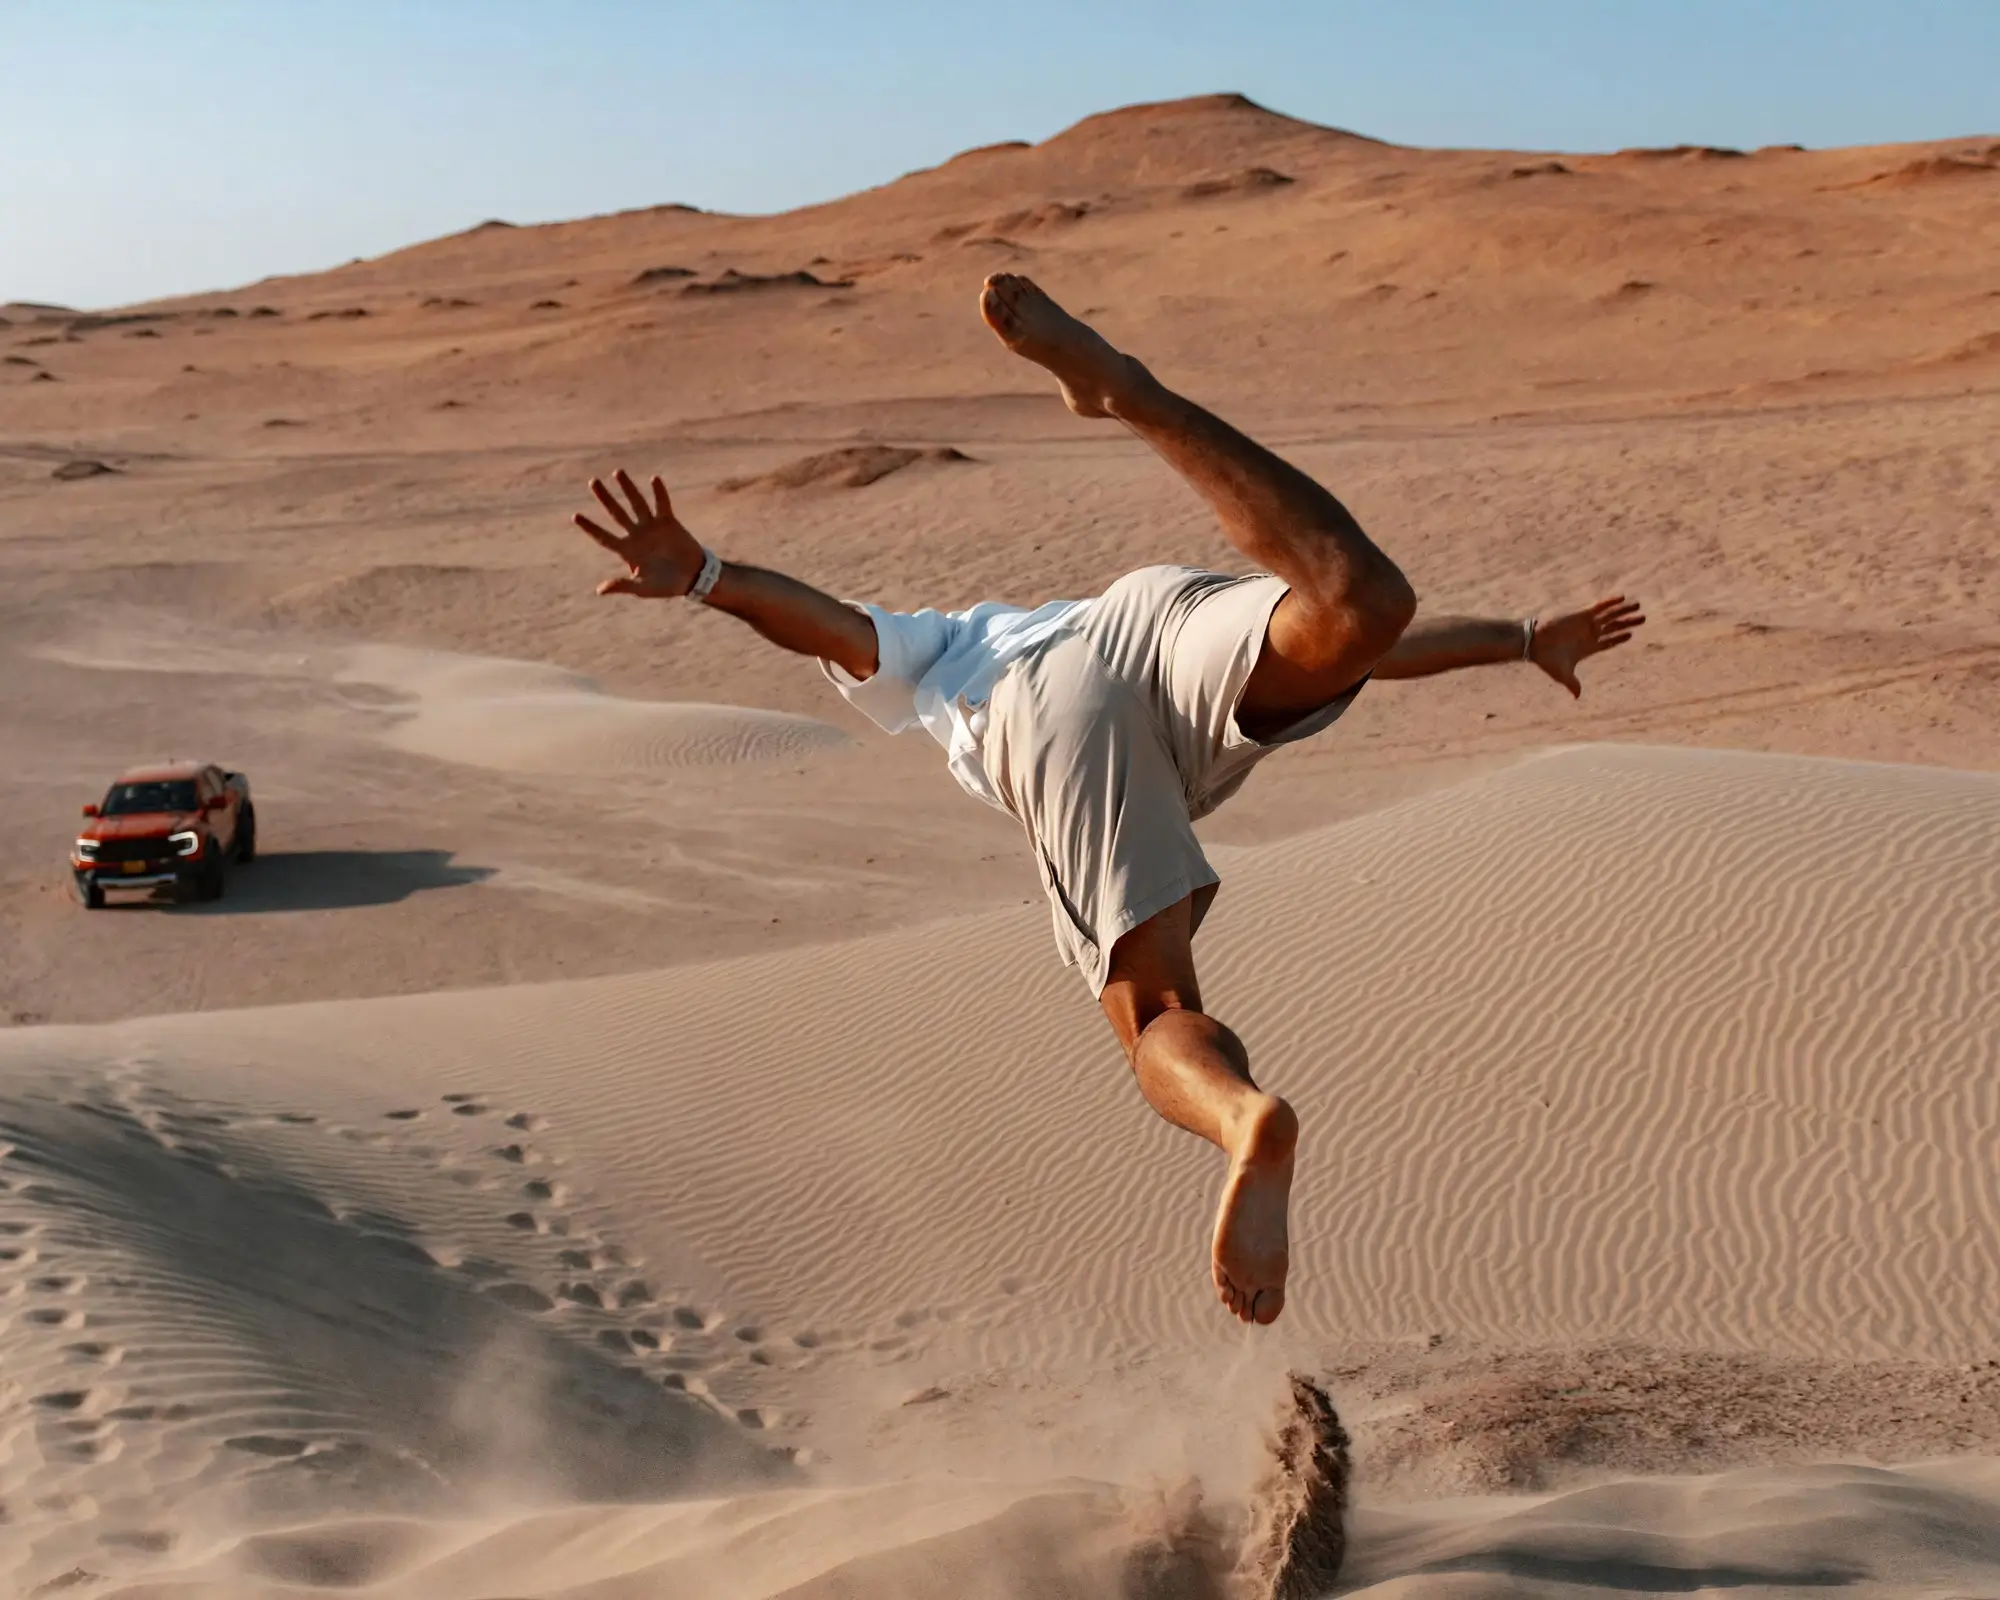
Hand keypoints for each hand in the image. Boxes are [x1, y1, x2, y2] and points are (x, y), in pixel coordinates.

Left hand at [572, 469, 702, 597]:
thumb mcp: (643, 588)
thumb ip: (623, 585)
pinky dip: (659, 492)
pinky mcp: (668, 522)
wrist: (693, 578)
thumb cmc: (667, 586)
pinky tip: (653, 479)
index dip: (590, 527)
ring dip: (628, 488)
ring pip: (636, 503)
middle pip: (616, 513)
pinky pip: (662, 504)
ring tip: (617, 472)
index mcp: (628, 551)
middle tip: (592, 482)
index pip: (604, 537)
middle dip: (605, 498)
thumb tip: (600, 590)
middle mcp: (637, 535)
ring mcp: (652, 527)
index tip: (575, 516)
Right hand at [1529, 596, 1644, 697]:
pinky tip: (1623, 598)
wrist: (1534, 644)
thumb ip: (1572, 684)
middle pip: (1613, 627)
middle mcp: (1589, 634)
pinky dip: (1611, 602)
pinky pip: (1599, 606)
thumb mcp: (1562, 674)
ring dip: (1624, 611)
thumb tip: (1577, 697)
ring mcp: (1586, 623)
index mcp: (1587, 648)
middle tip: (1643, 619)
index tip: (1630, 634)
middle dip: (1628, 623)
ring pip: (1610, 616)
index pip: (1608, 642)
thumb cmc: (1546, 659)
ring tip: (1638, 606)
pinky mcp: (1581, 614)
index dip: (1619, 638)